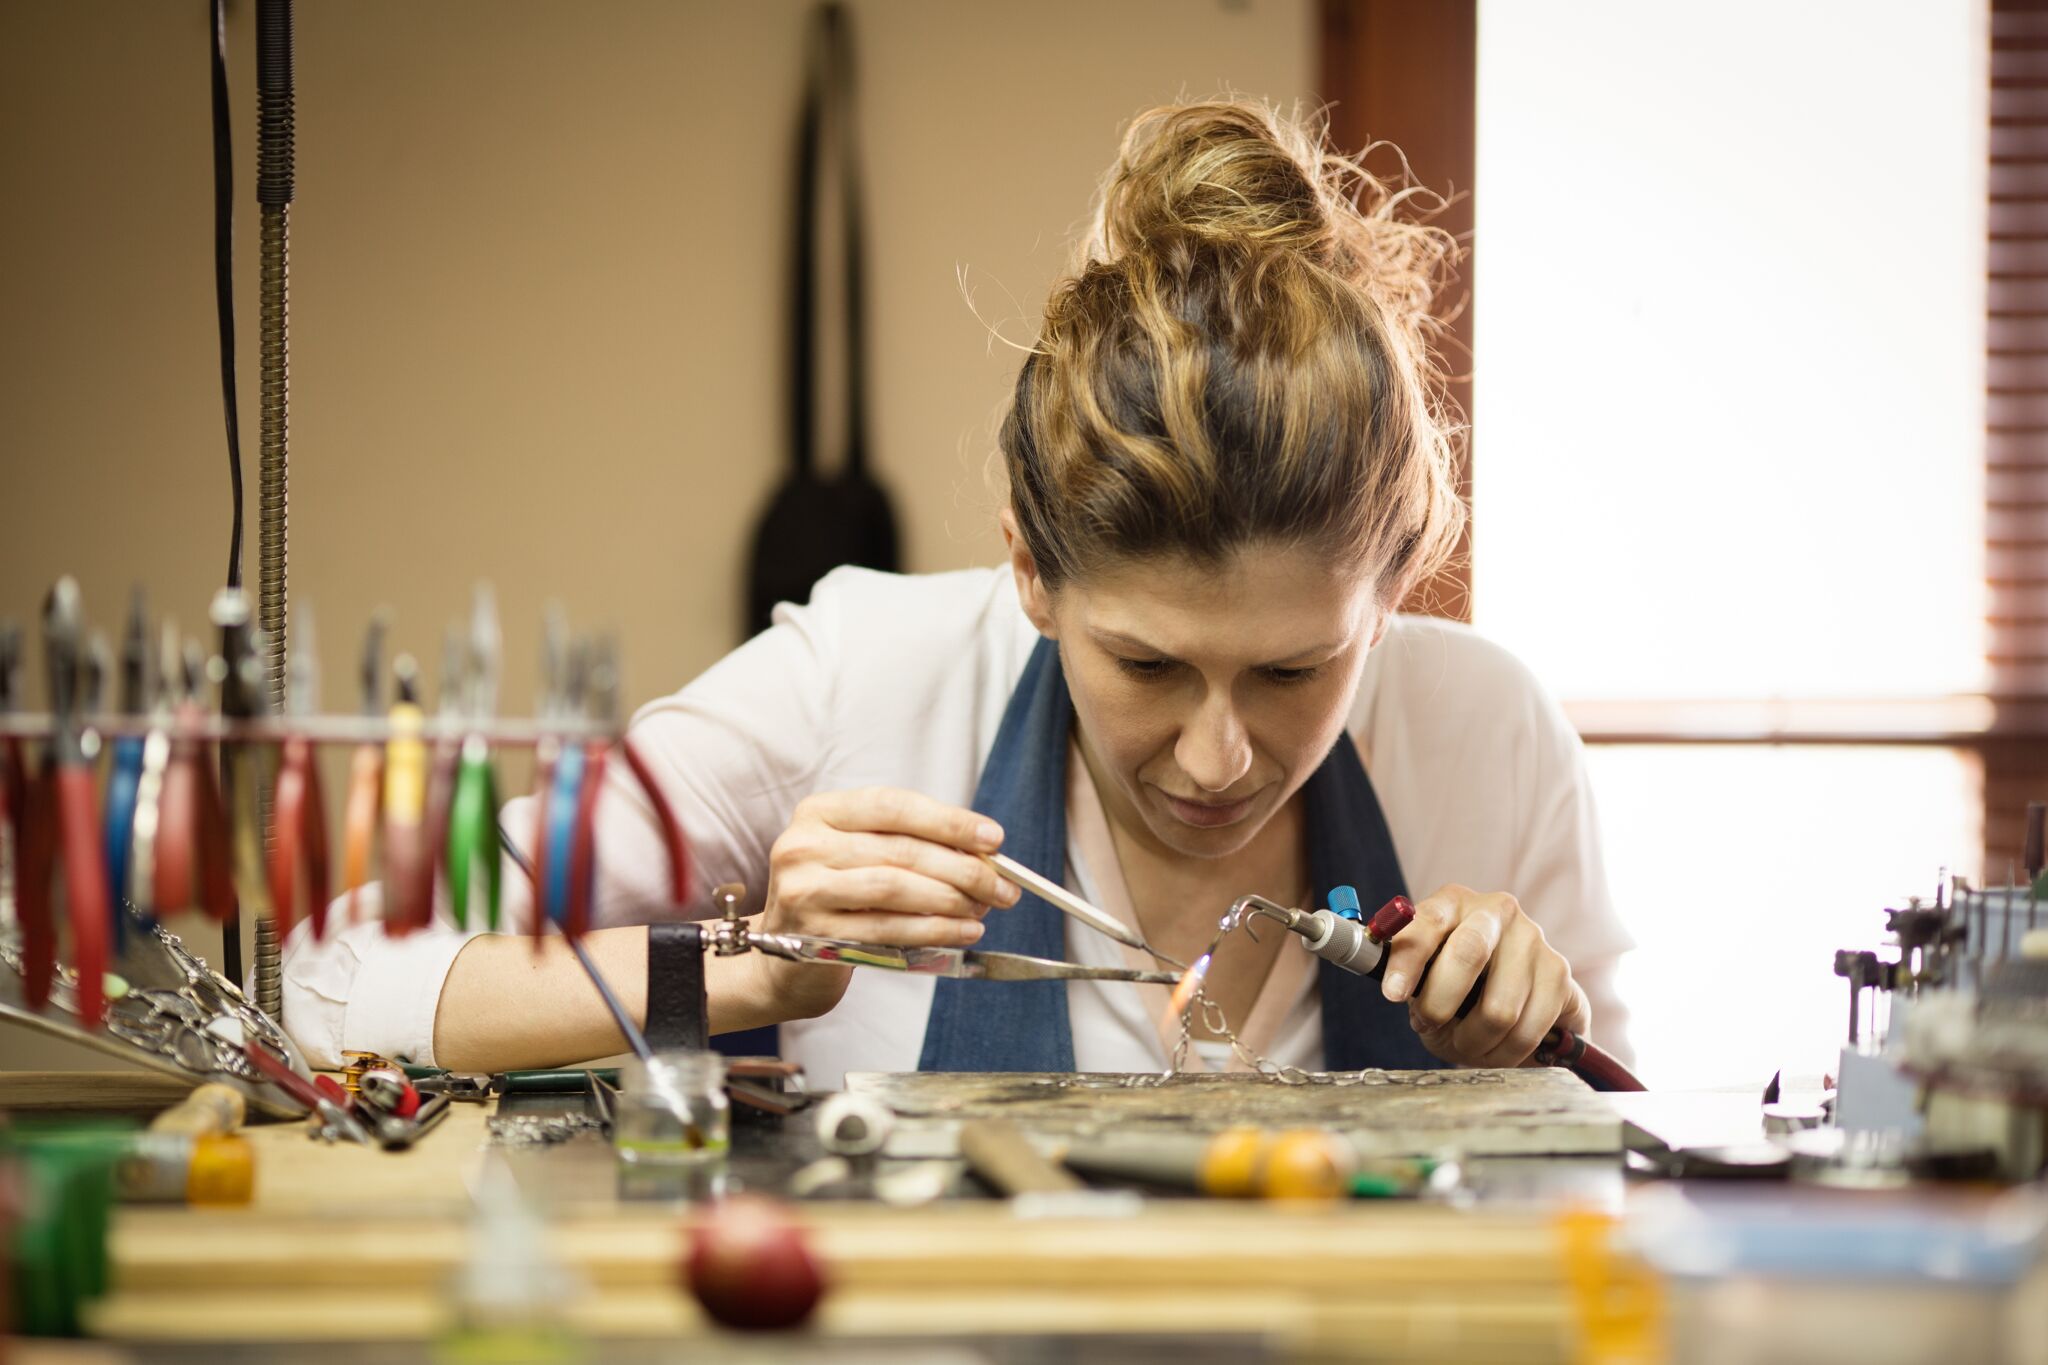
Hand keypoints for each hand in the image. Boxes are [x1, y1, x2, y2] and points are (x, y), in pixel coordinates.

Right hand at [754, 788, 1018, 1018]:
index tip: (993, 838)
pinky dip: (933, 930)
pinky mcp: (811, 935)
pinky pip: (887, 929)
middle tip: (1003, 885)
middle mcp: (803, 845)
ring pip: (894, 887)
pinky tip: (962, 932)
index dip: (948, 820)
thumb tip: (985, 852)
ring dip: (951, 899)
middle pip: (900, 849)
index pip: (893, 806)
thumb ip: (912, 845)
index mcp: (820, 812)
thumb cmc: (838, 899)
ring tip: (984, 909)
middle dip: (963, 867)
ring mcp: (803, 890)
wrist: (784, 961)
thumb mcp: (863, 857)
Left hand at [1377, 883, 1589, 1068]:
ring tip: (1464, 1044)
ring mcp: (1533, 938)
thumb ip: (1408, 977)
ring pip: (1499, 1008)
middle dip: (1440, 1003)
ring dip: (1473, 1042)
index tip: (1393, 994)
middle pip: (1468, 953)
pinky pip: (1527, 1030)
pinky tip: (1497, 1049)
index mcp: (1453, 902)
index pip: (1427, 923)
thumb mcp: (1423, 976)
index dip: (1408, 960)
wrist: (1516, 998)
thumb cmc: (1455, 984)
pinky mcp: (1559, 971)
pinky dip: (1505, 1054)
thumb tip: (1395, 988)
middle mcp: (1496, 910)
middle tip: (1429, 1026)